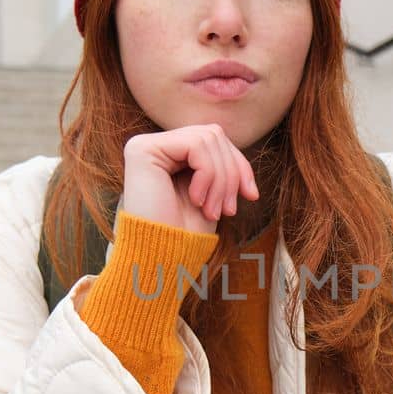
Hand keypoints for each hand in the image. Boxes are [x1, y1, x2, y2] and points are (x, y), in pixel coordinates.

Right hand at [122, 125, 258, 233]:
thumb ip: (219, 164)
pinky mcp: (142, 150)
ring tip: (212, 210)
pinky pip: (195, 145)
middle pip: (213, 135)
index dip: (239, 165)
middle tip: (227, 210)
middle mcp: (154, 146)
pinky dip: (207, 174)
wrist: (162, 258)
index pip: (214, 139)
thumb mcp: (213, 193)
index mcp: (170, 155)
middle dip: (231, 173)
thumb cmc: (186, 234)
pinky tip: (196, 200)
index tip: (251, 196)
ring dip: (220, 179)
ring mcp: (144, 146)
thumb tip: (237, 147)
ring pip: (208, 138)